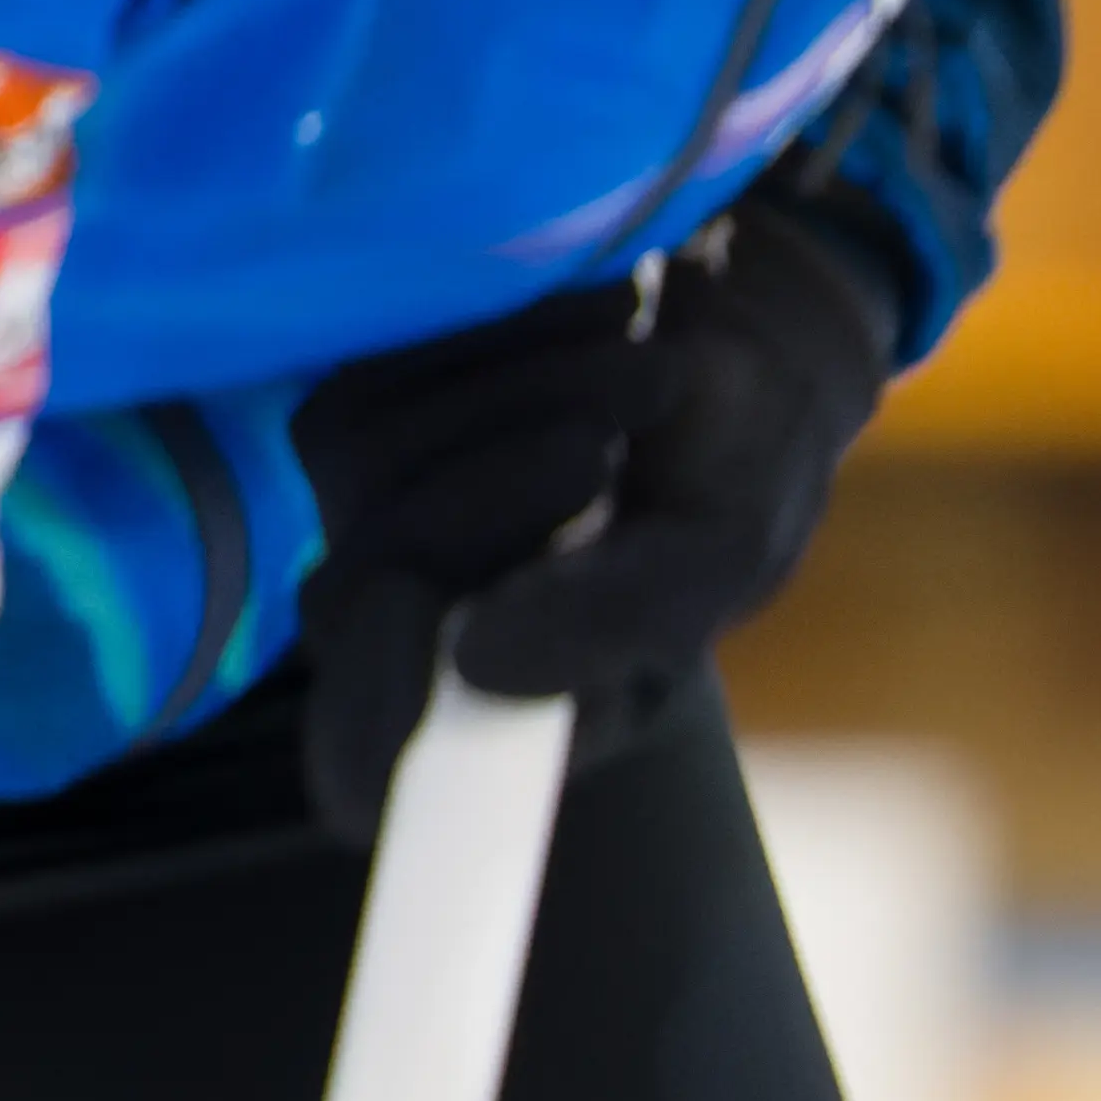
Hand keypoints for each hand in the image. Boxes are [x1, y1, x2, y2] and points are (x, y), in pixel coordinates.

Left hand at [282, 192, 905, 832]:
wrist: (731, 332)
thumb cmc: (744, 464)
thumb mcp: (724, 555)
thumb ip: (619, 619)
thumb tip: (476, 661)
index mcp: (517, 714)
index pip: (368, 769)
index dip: (381, 709)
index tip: (452, 618)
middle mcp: (422, 634)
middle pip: (356, 598)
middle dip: (487, 506)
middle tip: (605, 454)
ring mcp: (372, 526)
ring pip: (366, 477)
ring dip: (512, 410)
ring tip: (629, 382)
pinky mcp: (355, 423)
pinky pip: (369, 393)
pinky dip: (482, 357)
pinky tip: (572, 343)